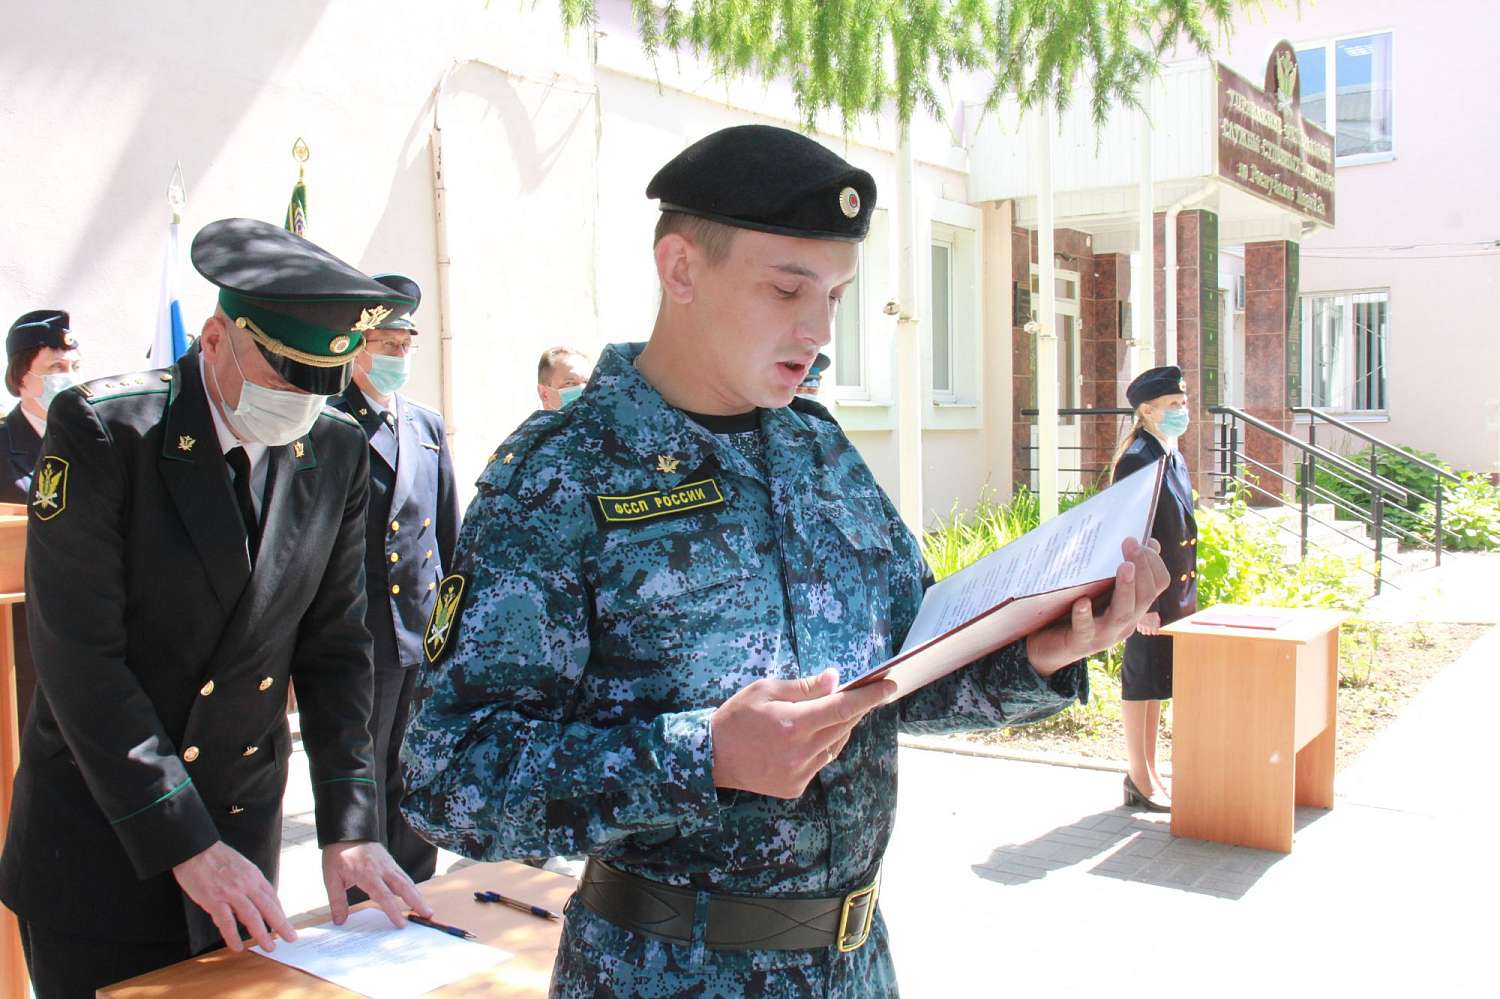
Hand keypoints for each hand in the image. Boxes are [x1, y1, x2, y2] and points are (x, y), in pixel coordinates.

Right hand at [173, 840, 295, 952]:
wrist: (195, 849)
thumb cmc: (217, 857)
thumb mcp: (241, 865)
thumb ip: (249, 882)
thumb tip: (256, 900)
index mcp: (254, 876)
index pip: (272, 897)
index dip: (280, 912)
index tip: (285, 924)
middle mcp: (246, 884)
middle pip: (268, 908)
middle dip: (281, 925)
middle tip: (290, 938)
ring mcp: (231, 893)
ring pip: (251, 917)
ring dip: (262, 934)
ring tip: (269, 947)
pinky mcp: (214, 900)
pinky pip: (226, 922)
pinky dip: (232, 936)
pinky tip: (237, 947)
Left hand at [322, 841, 433, 927]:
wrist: (345, 832)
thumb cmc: (338, 854)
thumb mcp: (331, 878)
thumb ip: (337, 901)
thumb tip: (340, 921)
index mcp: (367, 874)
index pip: (384, 895)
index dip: (394, 911)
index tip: (402, 924)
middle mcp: (382, 869)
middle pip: (404, 887)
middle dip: (417, 902)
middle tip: (428, 915)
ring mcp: (388, 864)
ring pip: (407, 881)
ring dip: (418, 895)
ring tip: (427, 909)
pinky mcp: (390, 861)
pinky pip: (403, 875)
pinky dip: (412, 887)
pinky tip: (415, 895)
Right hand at [711, 669, 896, 797]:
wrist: (711, 758)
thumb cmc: (736, 717)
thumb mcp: (765, 690)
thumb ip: (804, 687)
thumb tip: (836, 680)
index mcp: (794, 724)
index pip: (843, 707)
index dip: (870, 696)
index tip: (889, 686)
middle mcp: (802, 751)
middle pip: (844, 725)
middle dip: (857, 708)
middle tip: (865, 693)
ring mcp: (800, 772)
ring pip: (835, 745)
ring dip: (840, 727)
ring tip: (833, 712)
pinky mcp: (795, 786)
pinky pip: (820, 762)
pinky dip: (822, 746)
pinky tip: (810, 736)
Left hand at [1026, 537, 1169, 672]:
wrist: (1050, 649)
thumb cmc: (1076, 613)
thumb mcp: (1100, 590)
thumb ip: (1118, 572)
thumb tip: (1143, 542)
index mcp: (1133, 607)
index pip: (1156, 586)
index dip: (1153, 563)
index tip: (1143, 540)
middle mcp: (1124, 622)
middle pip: (1144, 597)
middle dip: (1142, 568)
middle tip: (1132, 543)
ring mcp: (1104, 634)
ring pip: (1123, 614)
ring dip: (1126, 588)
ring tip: (1125, 566)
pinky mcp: (1081, 642)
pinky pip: (1086, 629)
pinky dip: (1085, 616)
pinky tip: (1082, 601)